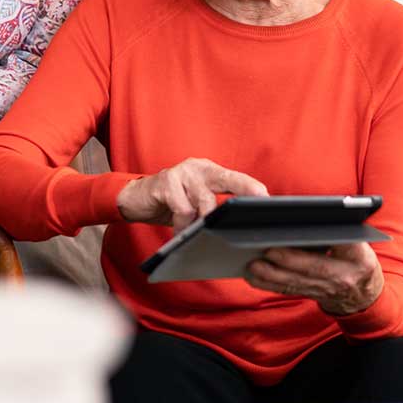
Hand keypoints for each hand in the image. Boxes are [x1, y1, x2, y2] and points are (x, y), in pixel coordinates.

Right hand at [116, 158, 267, 231]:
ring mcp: (181, 173)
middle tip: (257, 203)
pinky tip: (178, 232)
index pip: (235, 177)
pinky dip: (183, 225)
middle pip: (227, 179)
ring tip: (195, 235)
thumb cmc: (170, 204)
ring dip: (202, 223)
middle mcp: (198, 168)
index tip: (268, 198)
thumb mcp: (195, 204)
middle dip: (245, 190)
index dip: (251, 187)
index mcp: (209, 172)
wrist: (135, 199)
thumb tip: (237, 226)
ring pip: (204, 201)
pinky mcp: (165, 181)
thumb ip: (213, 208)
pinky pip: (183, 209)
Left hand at [245, 241, 383, 315]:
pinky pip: (289, 290)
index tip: (304, 230)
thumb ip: (339, 229)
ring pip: (298, 281)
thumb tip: (307, 213)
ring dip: (273, 275)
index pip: (344, 244)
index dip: (324, 237)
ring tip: (253, 264)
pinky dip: (270, 285)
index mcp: (358, 255)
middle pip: (314, 267)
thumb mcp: (357, 241)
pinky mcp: (313, 296)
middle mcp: (345, 275)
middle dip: (289, 260)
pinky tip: (253, 277)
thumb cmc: (355, 256)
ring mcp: (328, 289)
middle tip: (267, 249)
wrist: (364, 292)